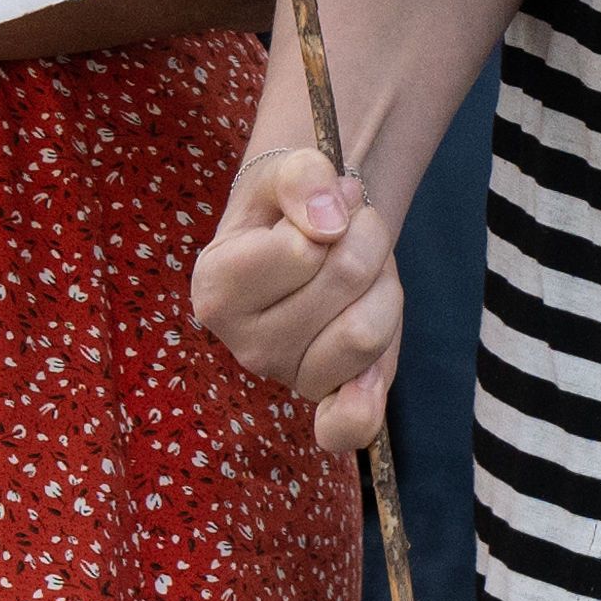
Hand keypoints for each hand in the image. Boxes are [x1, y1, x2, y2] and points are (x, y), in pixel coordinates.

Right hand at [189, 49, 404, 455]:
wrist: (307, 243)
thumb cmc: (290, 209)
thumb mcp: (287, 173)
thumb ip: (302, 176)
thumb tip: (330, 222)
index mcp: (217, 288)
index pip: (302, 250)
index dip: (334, 212)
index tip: (327, 203)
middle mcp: (244, 345)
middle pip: (344, 281)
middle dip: (366, 239)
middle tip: (354, 230)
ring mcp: (288, 378)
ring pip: (366, 332)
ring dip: (383, 286)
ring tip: (363, 273)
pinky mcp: (328, 402)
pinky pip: (347, 426)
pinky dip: (361, 406)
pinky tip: (365, 384)